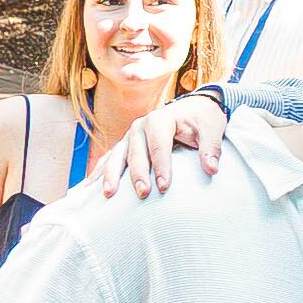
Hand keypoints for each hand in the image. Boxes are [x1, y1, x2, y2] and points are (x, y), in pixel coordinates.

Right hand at [99, 91, 228, 197]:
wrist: (194, 108)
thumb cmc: (203, 120)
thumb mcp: (212, 129)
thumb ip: (211, 148)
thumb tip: (212, 169)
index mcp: (160, 119)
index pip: (159, 146)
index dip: (161, 167)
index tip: (164, 187)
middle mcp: (140, 126)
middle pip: (136, 152)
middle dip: (137, 174)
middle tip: (143, 194)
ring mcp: (131, 135)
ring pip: (117, 155)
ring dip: (111, 174)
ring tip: (108, 194)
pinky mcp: (126, 144)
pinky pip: (110, 158)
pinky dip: (100, 171)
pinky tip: (90, 186)